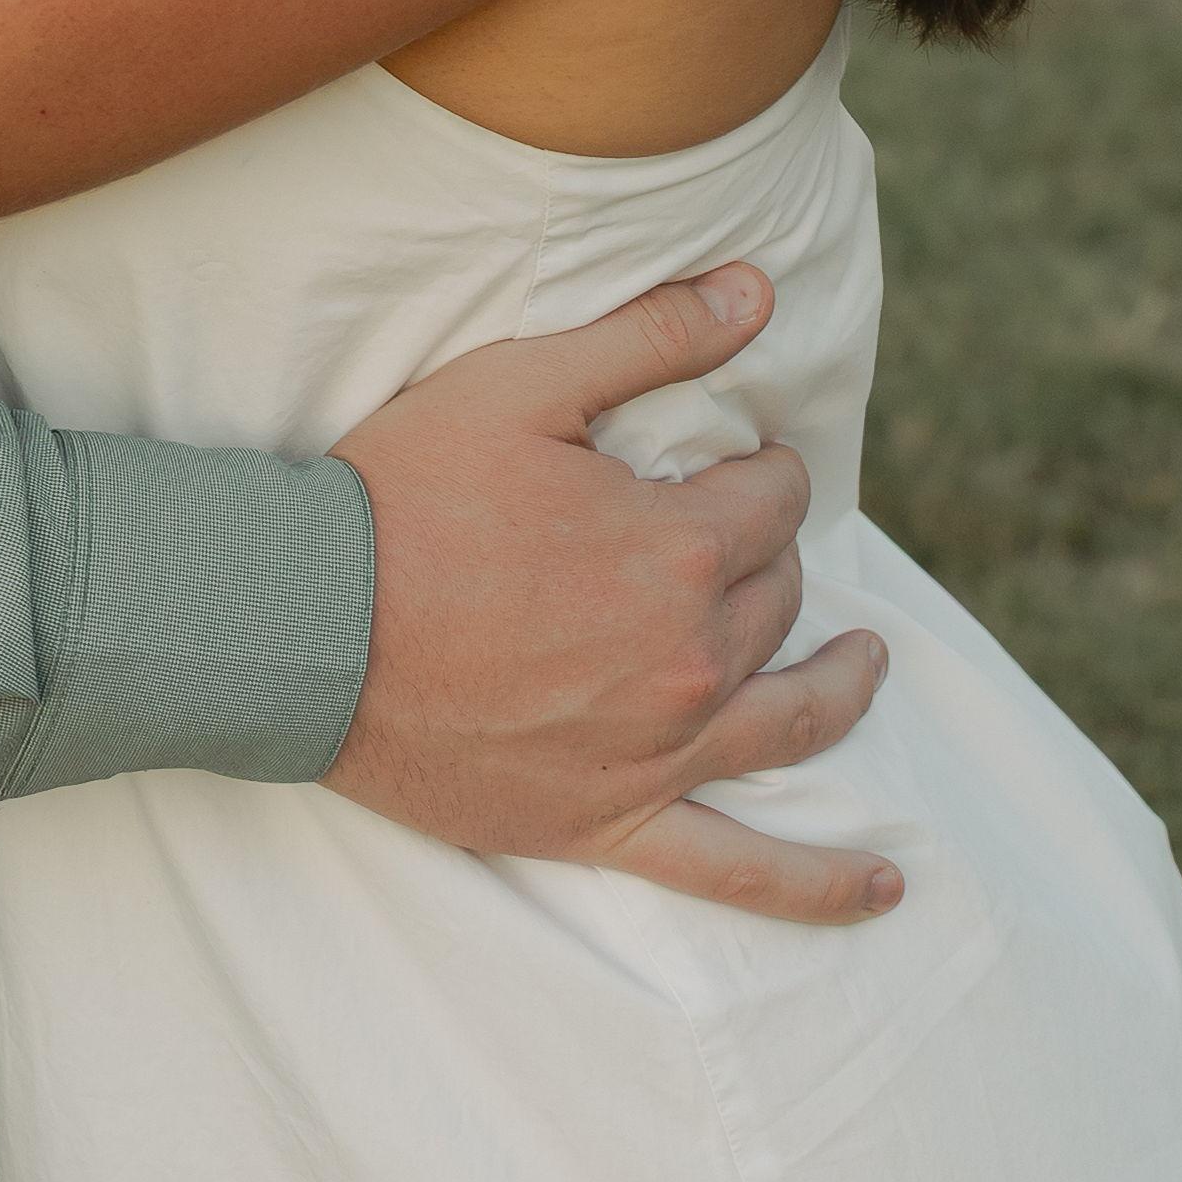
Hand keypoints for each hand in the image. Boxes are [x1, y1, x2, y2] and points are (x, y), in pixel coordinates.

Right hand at [327, 267, 898, 922]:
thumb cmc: (399, 498)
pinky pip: (739, 871)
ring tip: (865, 663)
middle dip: (767, 556)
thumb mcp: (518, 386)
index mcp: (676, 549)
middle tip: (731, 536)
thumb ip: (649, 337)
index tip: (734, 464)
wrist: (298, 629)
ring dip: (842, 683)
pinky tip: (883, 889)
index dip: (758, 474)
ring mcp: (657, 751)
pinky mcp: (609, 821)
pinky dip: (819, 887)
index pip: (770, 502)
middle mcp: (689, 657)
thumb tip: (757, 292)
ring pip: (792, 717)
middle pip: (777, 598)